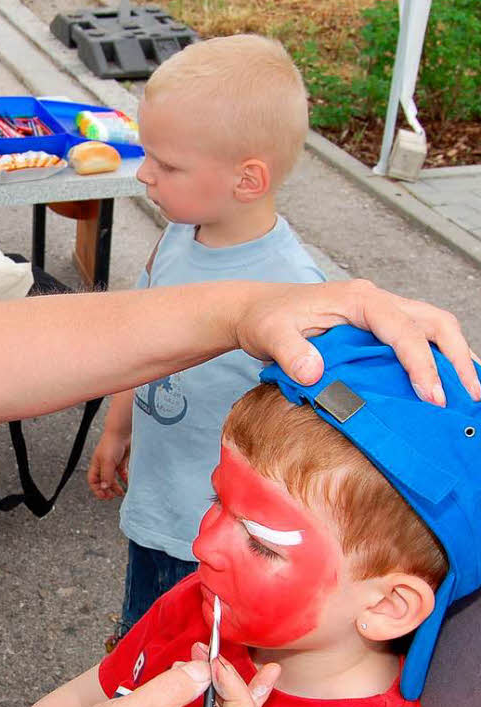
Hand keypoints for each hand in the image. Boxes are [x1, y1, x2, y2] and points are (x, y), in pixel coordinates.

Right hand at [87, 432, 129, 499]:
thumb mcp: (108, 462)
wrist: (122, 431)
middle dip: (107, 490)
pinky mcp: (122, 460)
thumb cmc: (111, 443)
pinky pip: (123, 472)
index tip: (104, 497)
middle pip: (103, 481)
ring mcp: (113, 463)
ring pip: (113, 478)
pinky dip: (125, 478)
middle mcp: (104, 465)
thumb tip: (104, 488)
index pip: (93, 481)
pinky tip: (128, 482)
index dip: (97, 490)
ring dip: (116, 486)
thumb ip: (106, 476)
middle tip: (113, 496)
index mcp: (97, 465)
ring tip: (121, 492)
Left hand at [233, 280, 480, 406]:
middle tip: (467, 397)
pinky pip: (418, 337)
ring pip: (433, 327)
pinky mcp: (377, 327)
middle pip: (434, 322)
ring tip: (468, 394)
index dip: (420, 363)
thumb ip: (290, 352)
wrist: (256, 310)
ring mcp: (379, 312)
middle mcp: (376, 301)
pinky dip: (437, 358)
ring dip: (455, 357)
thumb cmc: (265, 319)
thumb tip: (313, 372)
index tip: (430, 397)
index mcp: (357, 300)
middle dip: (456, 358)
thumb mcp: (270, 335)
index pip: (402, 329)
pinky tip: (444, 385)